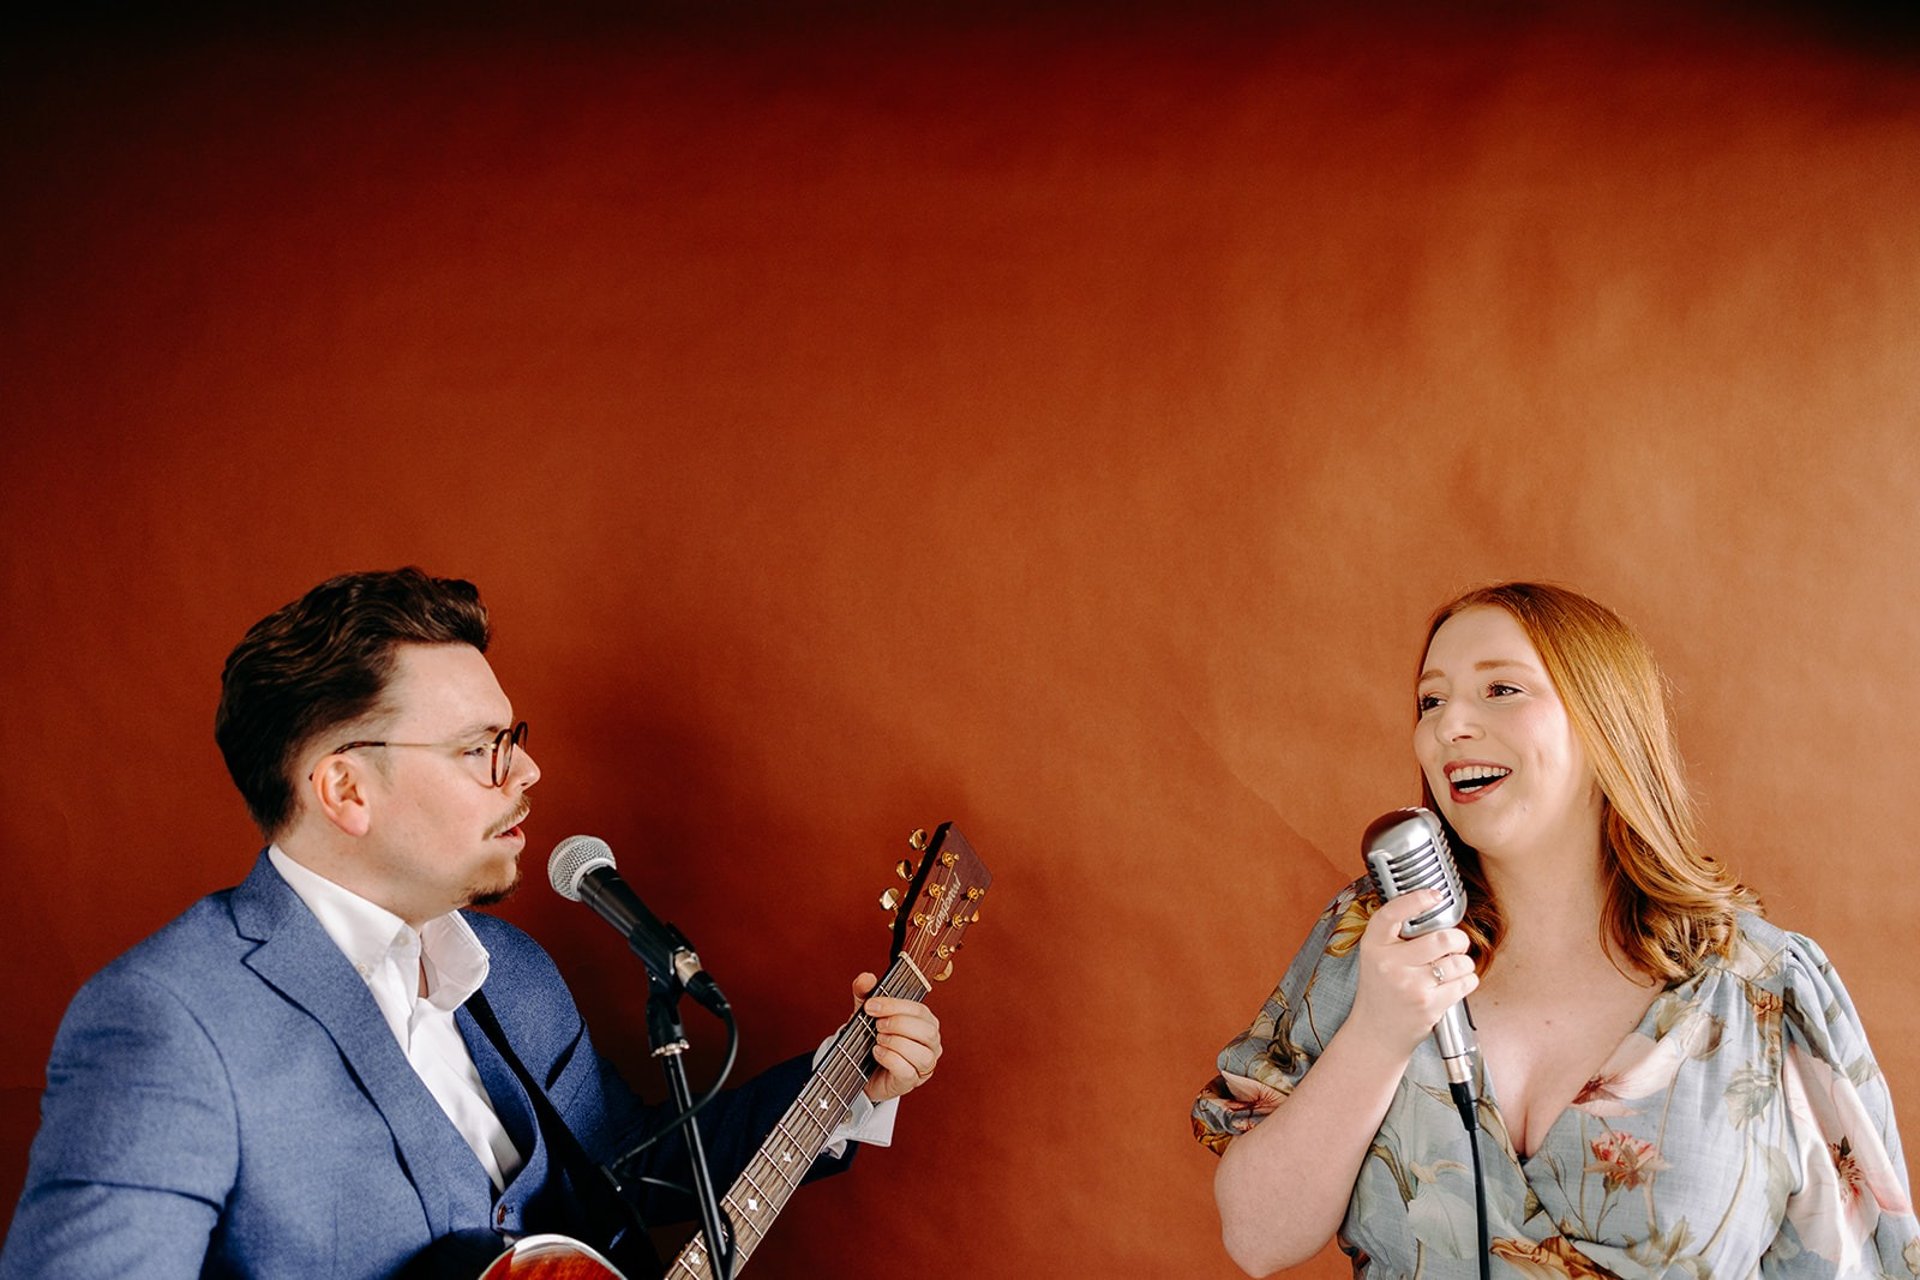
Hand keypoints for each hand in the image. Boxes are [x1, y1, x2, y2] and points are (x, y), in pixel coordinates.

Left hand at [850, 972, 942, 1103]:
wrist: (860, 1067)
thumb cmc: (872, 1037)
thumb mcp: (867, 1012)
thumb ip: (865, 992)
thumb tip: (866, 978)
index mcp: (925, 1021)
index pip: (920, 1010)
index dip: (895, 1006)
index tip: (871, 1006)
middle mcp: (931, 1042)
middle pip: (927, 1031)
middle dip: (898, 1024)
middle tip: (877, 1025)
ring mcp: (924, 1064)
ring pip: (922, 1054)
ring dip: (896, 1043)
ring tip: (878, 1040)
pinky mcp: (911, 1081)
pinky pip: (908, 1071)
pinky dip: (890, 1059)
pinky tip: (877, 1053)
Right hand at [1345, 889, 1477, 1059]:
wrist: (1376, 1032)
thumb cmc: (1381, 990)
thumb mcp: (1376, 956)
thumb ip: (1396, 935)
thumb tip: (1433, 909)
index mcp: (1374, 945)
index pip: (1392, 913)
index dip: (1416, 900)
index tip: (1434, 895)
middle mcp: (1390, 964)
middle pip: (1441, 938)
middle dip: (1459, 939)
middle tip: (1456, 943)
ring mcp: (1410, 985)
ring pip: (1459, 962)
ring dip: (1465, 963)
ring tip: (1454, 967)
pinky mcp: (1429, 1004)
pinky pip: (1465, 983)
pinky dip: (1468, 980)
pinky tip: (1455, 983)